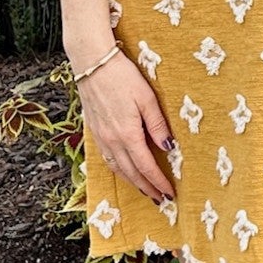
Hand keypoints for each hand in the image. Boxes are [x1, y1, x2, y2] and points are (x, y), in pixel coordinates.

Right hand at [73, 49, 176, 203]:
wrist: (92, 63)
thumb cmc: (122, 76)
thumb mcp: (147, 98)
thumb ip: (158, 124)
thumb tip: (168, 147)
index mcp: (127, 134)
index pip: (146, 166)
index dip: (158, 182)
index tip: (169, 193)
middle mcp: (112, 140)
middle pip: (131, 173)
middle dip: (147, 188)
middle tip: (161, 199)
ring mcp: (101, 137)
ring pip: (117, 169)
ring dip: (132, 183)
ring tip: (145, 191)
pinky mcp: (94, 131)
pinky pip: (107, 159)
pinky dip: (119, 170)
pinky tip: (125, 171)